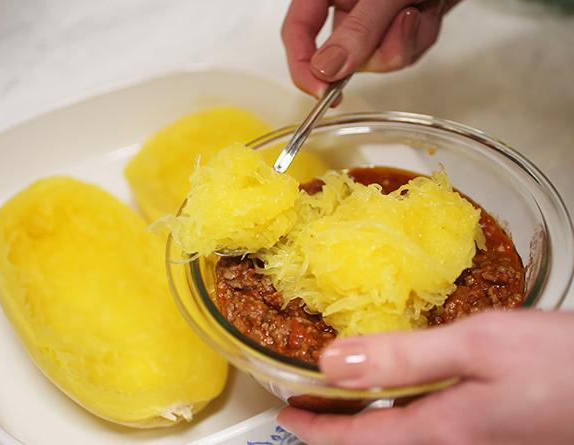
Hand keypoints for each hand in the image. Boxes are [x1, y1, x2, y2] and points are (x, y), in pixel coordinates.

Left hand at [278, 310, 573, 444]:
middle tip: (306, 401)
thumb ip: (403, 357)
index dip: (315, 430)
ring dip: (364, 415)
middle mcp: (452, 443)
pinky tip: (398, 384)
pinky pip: (424, 423)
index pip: (358, 440)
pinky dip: (395, 406)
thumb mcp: (476, 347)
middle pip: (375, 441)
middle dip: (336, 426)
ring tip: (341, 391)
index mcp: (440, 429)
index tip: (286, 415)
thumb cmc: (560, 365)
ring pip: (399, 434)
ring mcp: (472, 439)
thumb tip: (335, 362)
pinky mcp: (487, 428)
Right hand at [281, 0, 461, 97]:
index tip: (322, 91)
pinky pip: (399, 54)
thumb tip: (326, 69)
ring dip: (406, 41)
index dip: (303, 67)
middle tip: (405, 18)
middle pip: (343, 55)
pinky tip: (428, 10)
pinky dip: (419, 37)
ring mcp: (368, 20)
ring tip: (422, 5)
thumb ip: (357, 29)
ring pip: (376, 59)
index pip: (296, 32)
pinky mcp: (391, 29)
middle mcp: (343, 5)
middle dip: (379, 49)